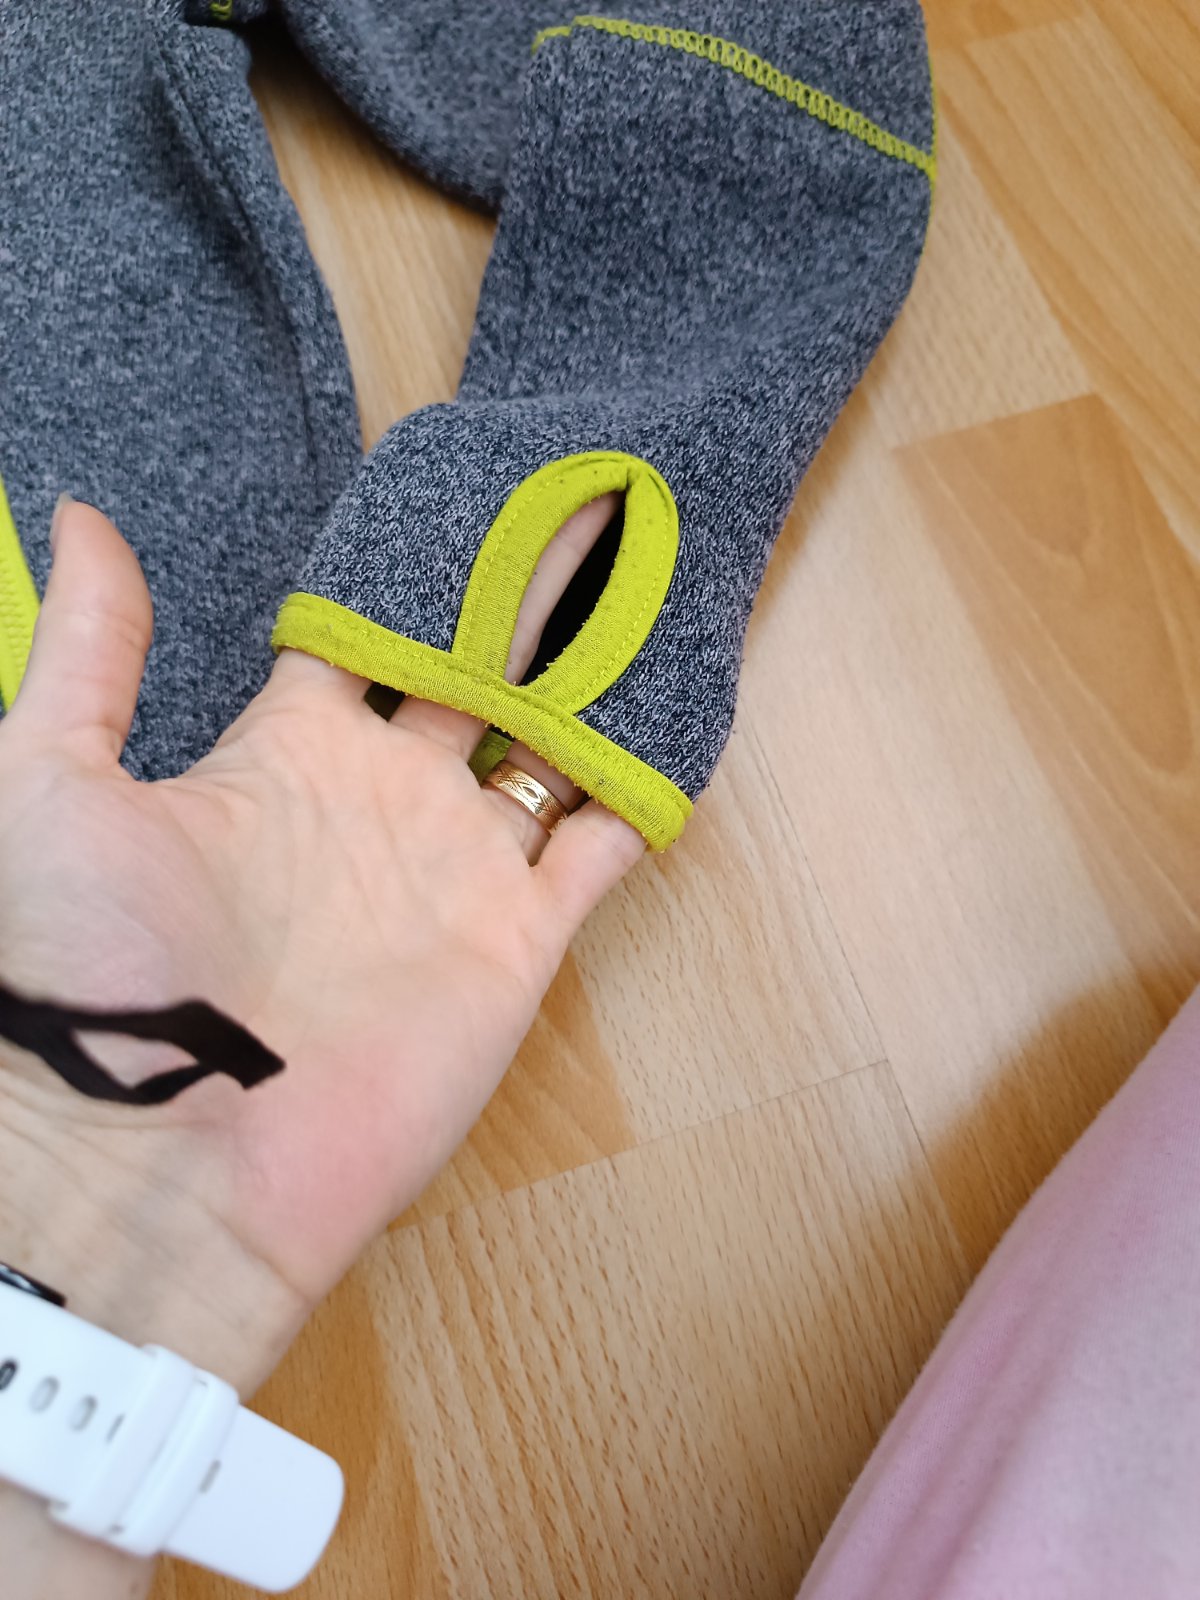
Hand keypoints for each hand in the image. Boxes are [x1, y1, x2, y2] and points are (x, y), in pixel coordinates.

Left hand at [0, 496, 642, 1394]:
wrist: (162, 1166)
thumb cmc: (89, 970)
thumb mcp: (47, 784)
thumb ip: (92, 652)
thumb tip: (83, 516)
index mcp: (287, 753)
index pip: (370, 636)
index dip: (418, 567)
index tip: (476, 488)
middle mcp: (383, 799)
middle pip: (477, 673)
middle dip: (530, 597)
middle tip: (594, 498)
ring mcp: (455, 870)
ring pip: (549, 746)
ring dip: (597, 675)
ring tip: (659, 577)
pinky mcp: (517, 943)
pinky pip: (597, 849)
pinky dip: (638, 789)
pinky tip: (681, 711)